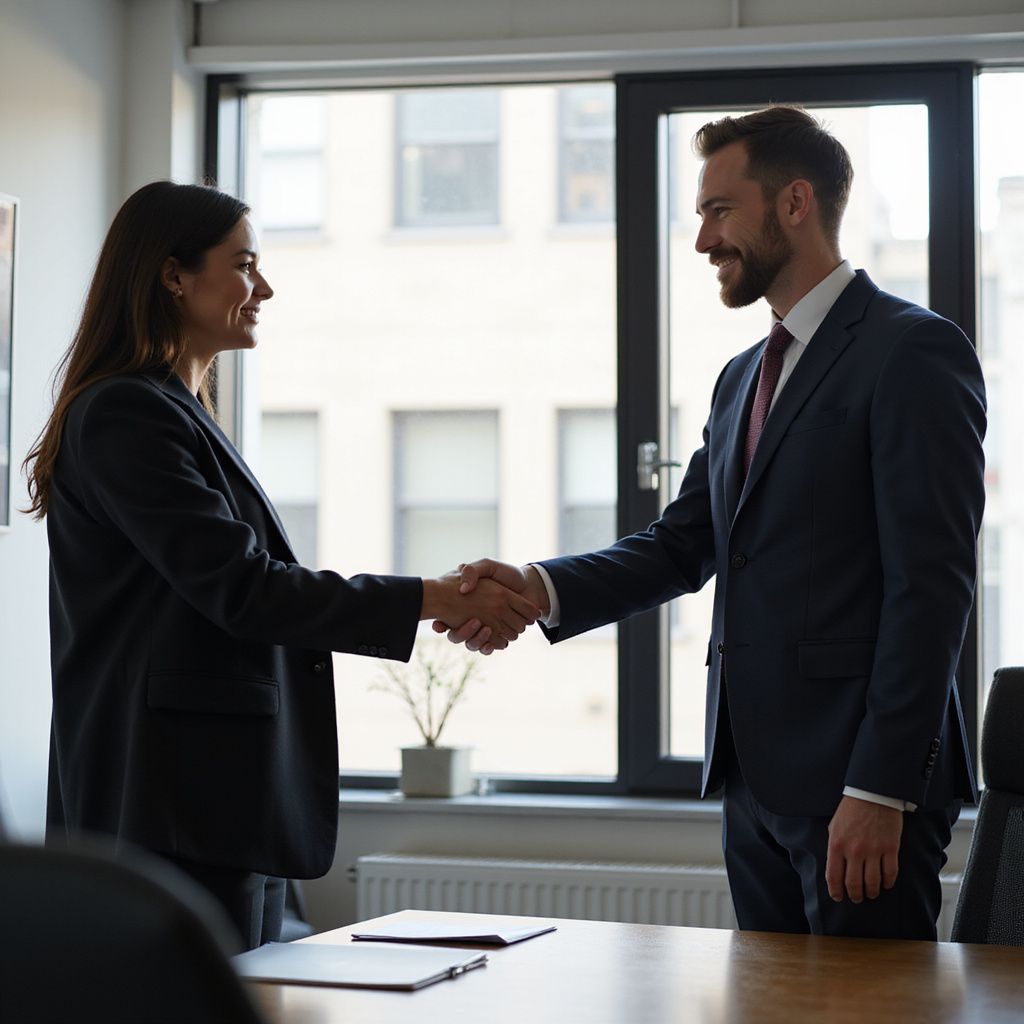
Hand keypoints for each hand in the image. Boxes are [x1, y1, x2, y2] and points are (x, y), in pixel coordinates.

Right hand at [432, 559, 548, 654]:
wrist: (528, 585)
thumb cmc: (506, 575)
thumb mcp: (487, 566)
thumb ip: (472, 571)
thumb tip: (463, 589)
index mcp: (466, 604)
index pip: (444, 620)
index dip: (439, 625)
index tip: (439, 625)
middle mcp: (473, 619)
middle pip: (457, 636)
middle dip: (461, 633)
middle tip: (474, 621)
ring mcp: (486, 629)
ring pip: (473, 644)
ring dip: (478, 638)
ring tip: (485, 626)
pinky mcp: (499, 636)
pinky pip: (489, 648)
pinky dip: (490, 646)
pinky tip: (491, 641)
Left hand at [825, 795, 902, 902]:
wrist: (872, 795)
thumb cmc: (851, 809)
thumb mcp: (834, 827)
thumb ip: (834, 847)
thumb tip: (835, 867)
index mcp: (837, 845)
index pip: (834, 876)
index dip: (836, 891)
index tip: (838, 897)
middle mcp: (854, 850)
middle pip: (854, 884)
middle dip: (855, 895)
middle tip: (857, 898)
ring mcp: (873, 851)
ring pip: (873, 882)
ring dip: (872, 892)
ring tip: (871, 893)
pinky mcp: (890, 849)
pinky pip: (890, 873)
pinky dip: (888, 883)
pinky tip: (886, 884)